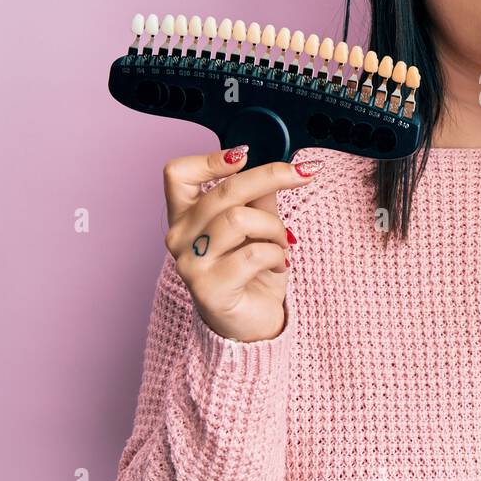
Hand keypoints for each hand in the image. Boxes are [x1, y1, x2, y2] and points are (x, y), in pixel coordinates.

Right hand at [162, 146, 319, 341]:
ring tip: (283, 243)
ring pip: (239, 219)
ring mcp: (190, 263)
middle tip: (304, 174)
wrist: (252, 324)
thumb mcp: (258, 226)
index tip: (245, 156)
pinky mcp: (208, 288)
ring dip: (275, 227)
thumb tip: (277, 167)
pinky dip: (275, 254)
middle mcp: (179, 237)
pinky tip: (279, 265)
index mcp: (185, 216)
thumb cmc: (251, 272)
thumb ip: (260, 197)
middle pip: (222, 190)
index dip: (210, 159)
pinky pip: (252, 254)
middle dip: (271, 176)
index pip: (177, 173)